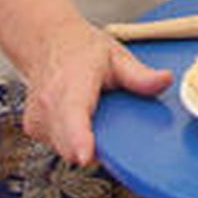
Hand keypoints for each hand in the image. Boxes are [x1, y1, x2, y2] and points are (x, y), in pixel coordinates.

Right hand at [21, 21, 171, 165]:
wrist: (49, 43)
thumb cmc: (81, 50)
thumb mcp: (117, 57)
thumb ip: (140, 76)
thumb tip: (164, 81)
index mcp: (72, 82)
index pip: (72, 115)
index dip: (79, 138)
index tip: (86, 155)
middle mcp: (49, 102)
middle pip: (69, 144)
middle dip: (95, 145)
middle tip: (111, 120)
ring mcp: (37, 118)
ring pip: (65, 149)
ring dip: (83, 142)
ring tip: (93, 111)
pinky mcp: (33, 129)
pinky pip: (57, 147)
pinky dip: (72, 139)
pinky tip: (80, 117)